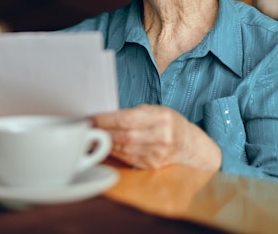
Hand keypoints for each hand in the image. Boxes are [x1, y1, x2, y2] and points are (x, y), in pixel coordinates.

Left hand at [92, 105, 221, 169]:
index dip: (106, 120)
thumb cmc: (170, 124)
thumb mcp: (156, 111)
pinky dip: (114, 152)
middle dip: (102, 132)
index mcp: (162, 118)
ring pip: (123, 149)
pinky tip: (105, 146)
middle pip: (124, 136)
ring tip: (92, 137)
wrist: (190, 145)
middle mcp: (161, 137)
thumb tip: (105, 118)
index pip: (127, 119)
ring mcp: (157, 154)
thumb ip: (133, 113)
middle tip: (86, 129)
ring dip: (105, 143)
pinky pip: (127, 158)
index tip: (91, 119)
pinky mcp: (152, 166)